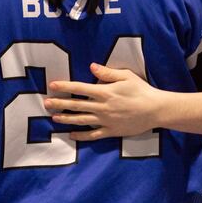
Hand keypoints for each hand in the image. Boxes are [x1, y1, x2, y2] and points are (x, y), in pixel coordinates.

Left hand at [45, 63, 164, 140]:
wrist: (155, 110)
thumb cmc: (141, 90)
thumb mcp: (126, 76)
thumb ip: (108, 73)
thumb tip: (92, 66)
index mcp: (105, 92)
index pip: (80, 88)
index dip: (65, 86)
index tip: (52, 85)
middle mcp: (102, 107)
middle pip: (76, 105)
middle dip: (59, 103)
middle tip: (46, 103)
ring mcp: (105, 120)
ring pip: (81, 120)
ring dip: (66, 118)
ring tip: (54, 117)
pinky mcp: (111, 131)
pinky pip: (93, 134)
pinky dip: (81, 135)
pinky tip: (71, 134)